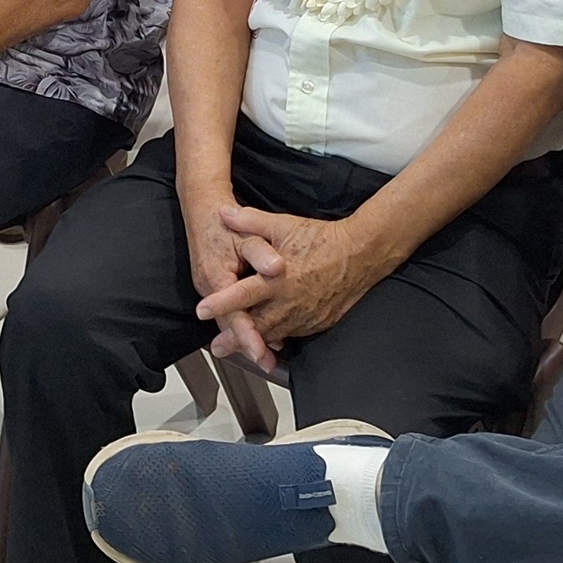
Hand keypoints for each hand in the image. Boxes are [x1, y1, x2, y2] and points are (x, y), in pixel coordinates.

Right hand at [179, 187, 270, 370]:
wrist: (202, 209)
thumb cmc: (223, 222)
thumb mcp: (246, 234)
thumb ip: (261, 253)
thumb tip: (276, 268)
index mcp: (215, 276)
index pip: (233, 314)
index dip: (248, 335)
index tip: (261, 352)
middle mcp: (208, 287)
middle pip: (228, 323)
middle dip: (247, 345)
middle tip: (268, 364)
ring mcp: (209, 289)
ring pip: (227, 319)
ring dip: (245, 337)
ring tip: (266, 356)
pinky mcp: (214, 287)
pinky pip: (227, 311)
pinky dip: (242, 324)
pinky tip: (258, 332)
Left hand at [194, 203, 391, 352]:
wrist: (360, 253)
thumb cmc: (321, 238)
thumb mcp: (282, 225)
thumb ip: (249, 221)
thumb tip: (222, 213)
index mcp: (277, 279)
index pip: (242, 294)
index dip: (221, 304)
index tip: (202, 311)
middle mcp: (289, 301)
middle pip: (256, 325)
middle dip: (234, 338)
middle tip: (217, 346)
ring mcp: (305, 315)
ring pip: (275, 334)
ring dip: (256, 342)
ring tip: (240, 349)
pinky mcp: (318, 322)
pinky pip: (294, 333)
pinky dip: (280, 337)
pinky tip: (270, 339)